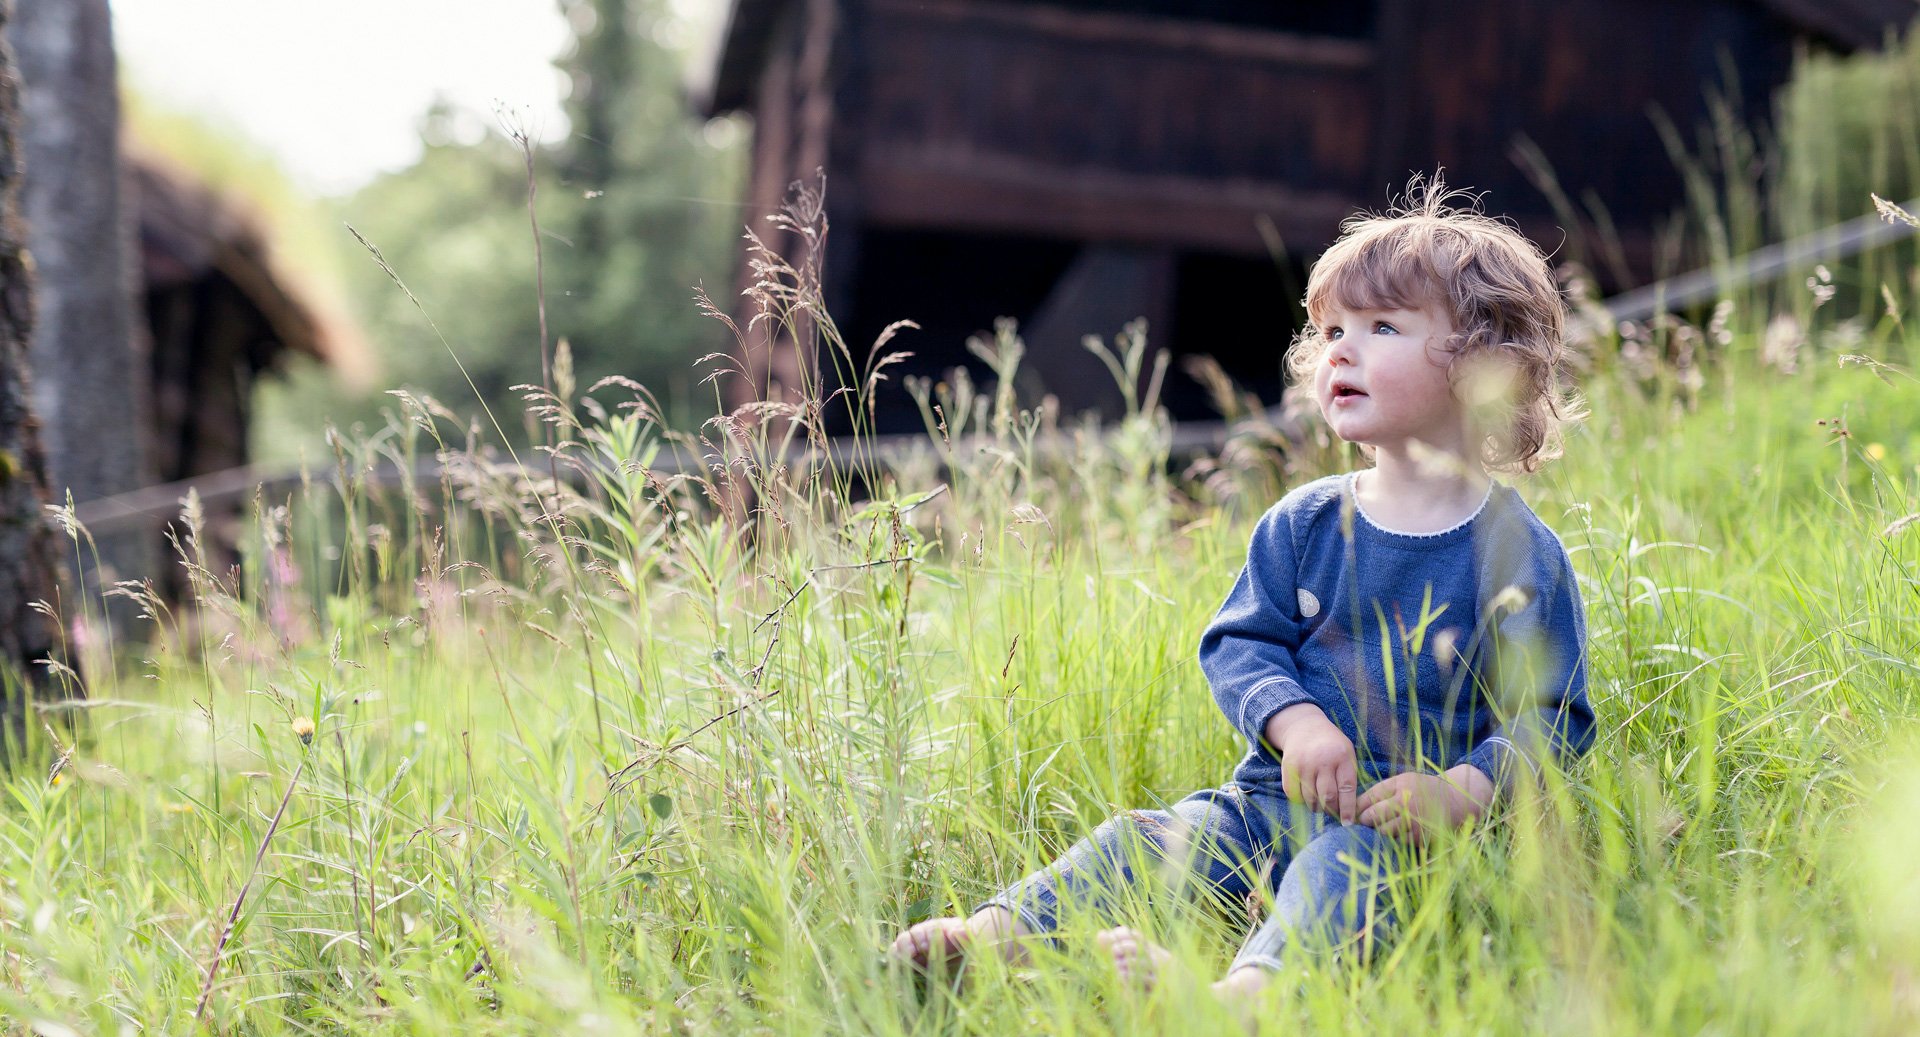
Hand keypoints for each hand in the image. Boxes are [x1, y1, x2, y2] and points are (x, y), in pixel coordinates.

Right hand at [1265, 704, 1357, 823]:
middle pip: (1327, 797)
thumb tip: (1351, 810)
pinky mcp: (1288, 767)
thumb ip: (1349, 777)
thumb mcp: (1347, 753)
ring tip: (1320, 805)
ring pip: (1310, 799)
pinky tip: (1307, 796)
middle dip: (1331, 810)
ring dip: (1316, 807)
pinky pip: (1294, 794)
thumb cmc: (1331, 745)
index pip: (1346, 789)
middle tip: (1333, 812)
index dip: (1347, 809)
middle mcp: (1322, 760)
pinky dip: (1301, 800)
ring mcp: (1303, 763)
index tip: (1348, 822)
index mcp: (1342, 756)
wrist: (1304, 726)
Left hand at [1356, 764, 1494, 844]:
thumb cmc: (1425, 790)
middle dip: (1364, 821)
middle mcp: (1407, 802)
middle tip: (1363, 822)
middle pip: (1372, 816)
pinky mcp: (1421, 837)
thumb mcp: (1405, 780)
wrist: (1456, 802)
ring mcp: (1414, 821)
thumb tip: (1356, 804)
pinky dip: (1393, 839)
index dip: (1357, 806)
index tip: (1353, 812)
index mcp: (1401, 785)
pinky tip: (1396, 834)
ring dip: (1377, 831)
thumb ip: (1383, 790)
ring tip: (1379, 828)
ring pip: (1383, 832)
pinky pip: (1398, 842)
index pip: (1369, 797)